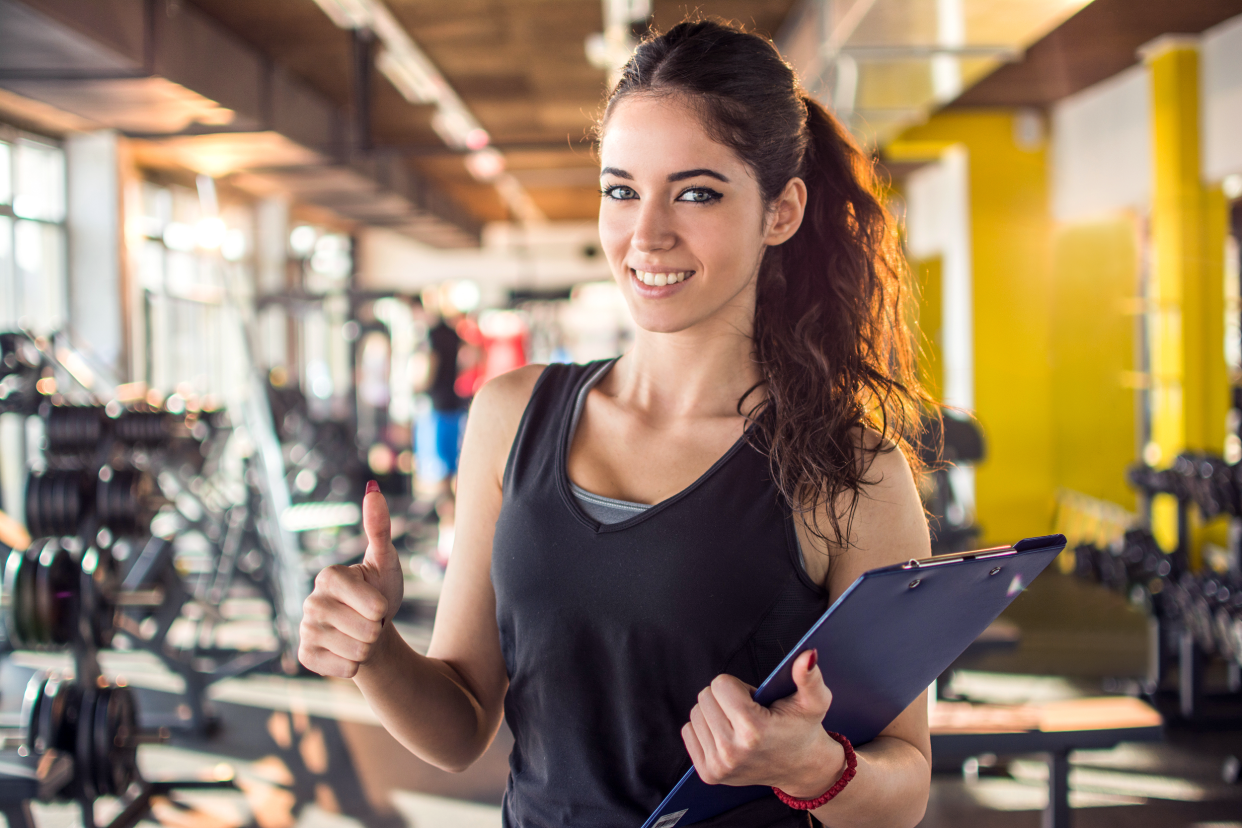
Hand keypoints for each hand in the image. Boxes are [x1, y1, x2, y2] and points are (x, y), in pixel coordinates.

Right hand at [298, 482, 405, 677]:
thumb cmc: (380, 591)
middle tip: (369, 620)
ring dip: (367, 648)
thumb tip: (373, 488)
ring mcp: (304, 629)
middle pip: (367, 630)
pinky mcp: (304, 656)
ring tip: (360, 634)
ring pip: (358, 652)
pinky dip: (355, 665)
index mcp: (328, 576)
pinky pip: (345, 669)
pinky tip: (347, 652)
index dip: (382, 608)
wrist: (371, 630)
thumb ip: (379, 527)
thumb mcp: (385, 561)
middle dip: (377, 629)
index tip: (377, 603)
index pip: (374, 606)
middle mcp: (311, 601)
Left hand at [681, 650, 844, 795]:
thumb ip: (808, 676)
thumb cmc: (803, 729)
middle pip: (705, 697)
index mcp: (753, 730)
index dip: (738, 686)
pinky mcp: (708, 774)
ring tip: (739, 724)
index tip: (754, 701)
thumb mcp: (814, 701)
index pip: (719, 684)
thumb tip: (806, 654)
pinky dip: (705, 729)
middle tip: (747, 712)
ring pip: (695, 714)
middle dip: (725, 698)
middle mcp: (732, 751)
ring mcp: (718, 766)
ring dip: (715, 713)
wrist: (801, 767)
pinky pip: (688, 732)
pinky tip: (727, 735)